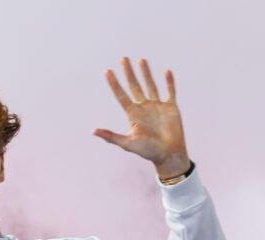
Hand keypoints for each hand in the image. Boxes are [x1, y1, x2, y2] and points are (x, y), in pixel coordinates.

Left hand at [94, 57, 190, 178]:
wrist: (168, 155)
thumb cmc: (148, 152)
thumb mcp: (127, 143)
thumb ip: (111, 136)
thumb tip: (93, 131)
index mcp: (133, 115)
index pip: (121, 95)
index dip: (114, 84)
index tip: (107, 71)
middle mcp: (144, 108)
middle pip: (134, 86)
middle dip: (129, 73)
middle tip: (123, 59)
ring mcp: (157, 107)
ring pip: (150, 85)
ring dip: (146, 73)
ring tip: (141, 60)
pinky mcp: (171, 108)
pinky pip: (170, 92)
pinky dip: (169, 82)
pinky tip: (166, 72)